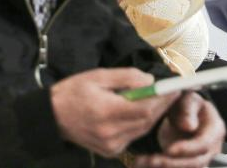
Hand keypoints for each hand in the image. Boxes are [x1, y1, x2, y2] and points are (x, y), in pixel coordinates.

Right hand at [50, 68, 175, 156]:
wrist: (52, 116)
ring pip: (142, 130)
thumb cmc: (73, 91)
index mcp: (106, 111)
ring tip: (162, 100)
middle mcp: (110, 132)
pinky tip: (142, 112)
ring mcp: (111, 145)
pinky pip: (133, 136)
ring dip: (154, 115)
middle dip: (162, 106)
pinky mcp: (111, 151)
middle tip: (172, 92)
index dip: (162, 98)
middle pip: (147, 120)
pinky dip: (141, 124)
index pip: (144, 107)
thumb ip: (125, 78)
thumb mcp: (97, 76)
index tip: (174, 87)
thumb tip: (150, 81)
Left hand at [133, 92, 224, 167]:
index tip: (170, 150)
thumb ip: (188, 110)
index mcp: (215, 129)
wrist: (181, 111)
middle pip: (195, 162)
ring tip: (144, 161)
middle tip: (152, 160)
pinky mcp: (188, 163)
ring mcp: (201, 157)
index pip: (204, 144)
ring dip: (164, 167)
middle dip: (172, 163)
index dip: (188, 149)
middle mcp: (211, 147)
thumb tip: (189, 126)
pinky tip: (144, 162)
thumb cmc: (187, 103)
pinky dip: (160, 167)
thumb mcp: (188, 99)